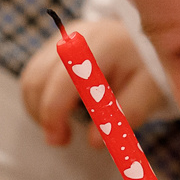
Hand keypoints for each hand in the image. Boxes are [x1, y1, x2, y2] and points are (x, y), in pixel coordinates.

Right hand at [20, 19, 165, 147]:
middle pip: (38, 78)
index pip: (64, 78)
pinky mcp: (53, 46)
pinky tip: (60, 111)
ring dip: (38, 108)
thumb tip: (94, 141)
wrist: (143, 43)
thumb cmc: (147, 68)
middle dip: (43, 114)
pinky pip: (33, 75)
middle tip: (61, 139)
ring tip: (60, 127)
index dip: (55, 111)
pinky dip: (40, 99)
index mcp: (102, 44)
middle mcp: (75, 37)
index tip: (62, 139)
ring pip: (30, 78)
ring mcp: (60, 39)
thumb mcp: (148, 91)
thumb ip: (126, 114)